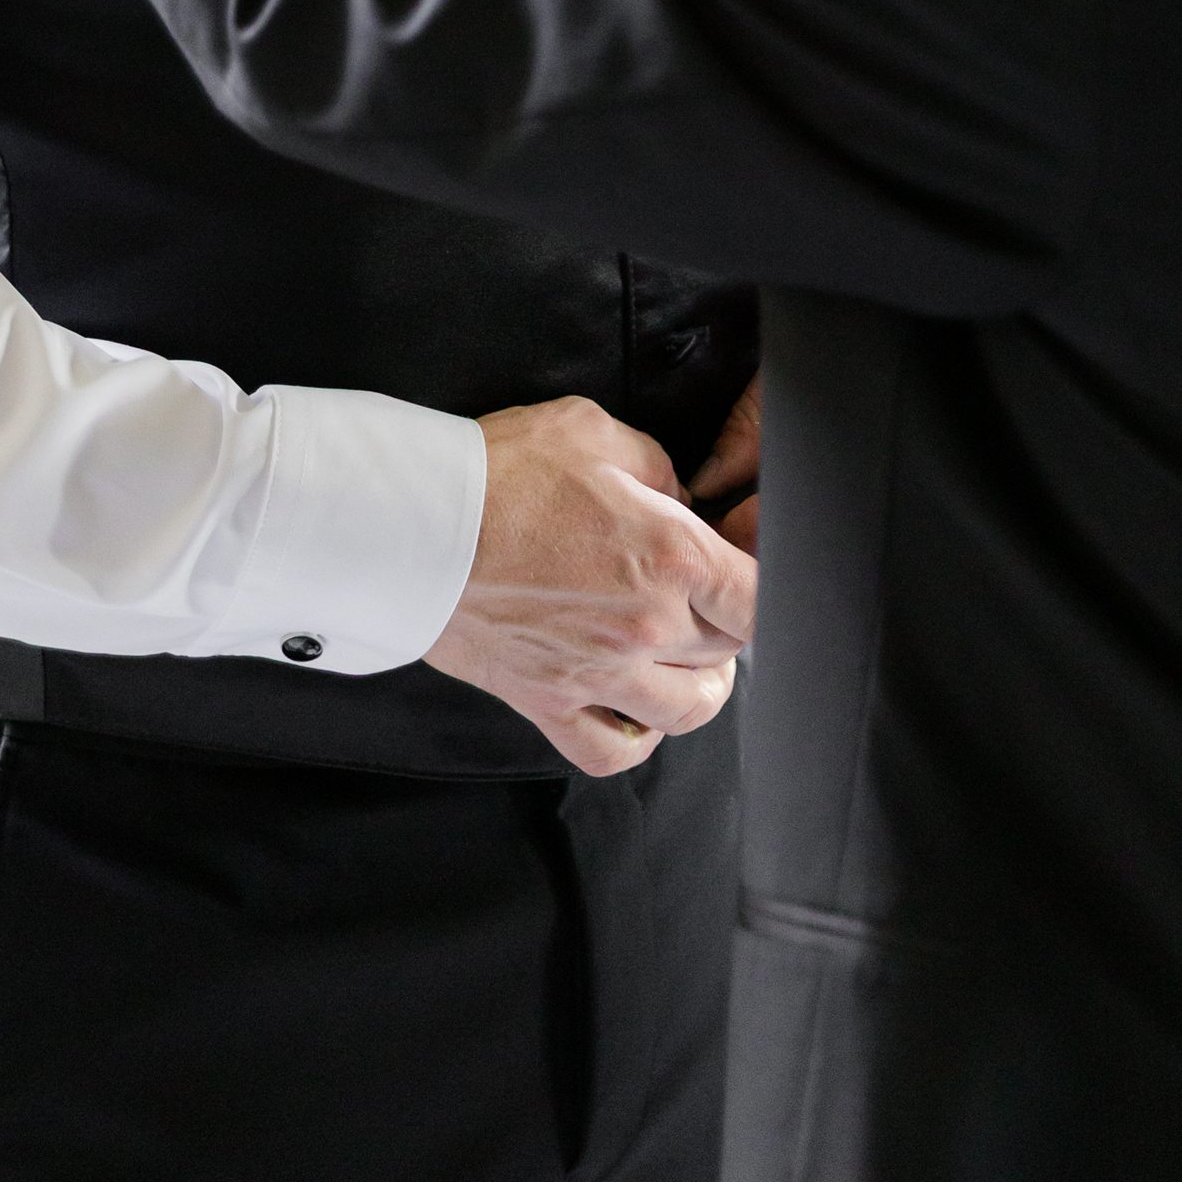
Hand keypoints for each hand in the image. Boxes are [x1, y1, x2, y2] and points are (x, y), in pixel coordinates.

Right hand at [423, 393, 756, 777]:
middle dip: (725, 623)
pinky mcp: (548, 702)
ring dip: (699, 685)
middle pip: (728, 651)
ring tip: (685, 657)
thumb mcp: (593, 430)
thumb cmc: (498, 472)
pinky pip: (613, 751)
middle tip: (702, 597)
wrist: (415, 525)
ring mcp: (597, 674)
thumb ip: (654, 465)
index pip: (759, 598)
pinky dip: (635, 739)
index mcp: (668, 556)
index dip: (766, 588)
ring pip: (688, 711)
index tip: (748, 574)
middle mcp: (644, 626)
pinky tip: (635, 711)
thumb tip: (675, 499)